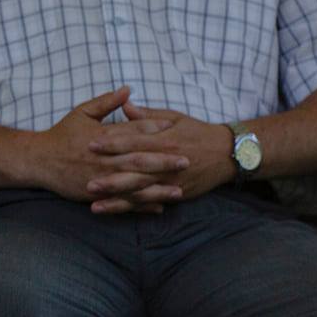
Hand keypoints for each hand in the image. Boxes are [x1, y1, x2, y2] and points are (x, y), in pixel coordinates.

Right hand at [31, 87, 187, 213]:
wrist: (39, 160)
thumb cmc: (62, 134)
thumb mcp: (82, 112)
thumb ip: (106, 102)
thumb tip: (128, 90)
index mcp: (103, 137)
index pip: (132, 131)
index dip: (154, 130)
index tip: (175, 130)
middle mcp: (104, 158)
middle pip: (138, 159)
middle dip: (164, 161)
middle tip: (187, 161)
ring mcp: (101, 178)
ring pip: (134, 184)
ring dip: (158, 188)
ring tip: (179, 190)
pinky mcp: (97, 194)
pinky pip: (123, 201)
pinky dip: (141, 205)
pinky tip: (158, 206)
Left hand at [85, 103, 235, 213]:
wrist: (229, 153)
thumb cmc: (197, 132)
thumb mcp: (174, 118)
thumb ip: (147, 116)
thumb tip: (124, 105)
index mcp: (164, 140)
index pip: (133, 141)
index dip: (112, 144)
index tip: (91, 144)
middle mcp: (166, 162)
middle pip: (135, 171)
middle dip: (110, 178)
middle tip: (87, 182)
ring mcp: (172, 181)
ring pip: (141, 191)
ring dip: (118, 199)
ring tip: (95, 204)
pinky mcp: (177, 193)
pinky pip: (153, 202)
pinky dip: (135, 208)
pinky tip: (118, 211)